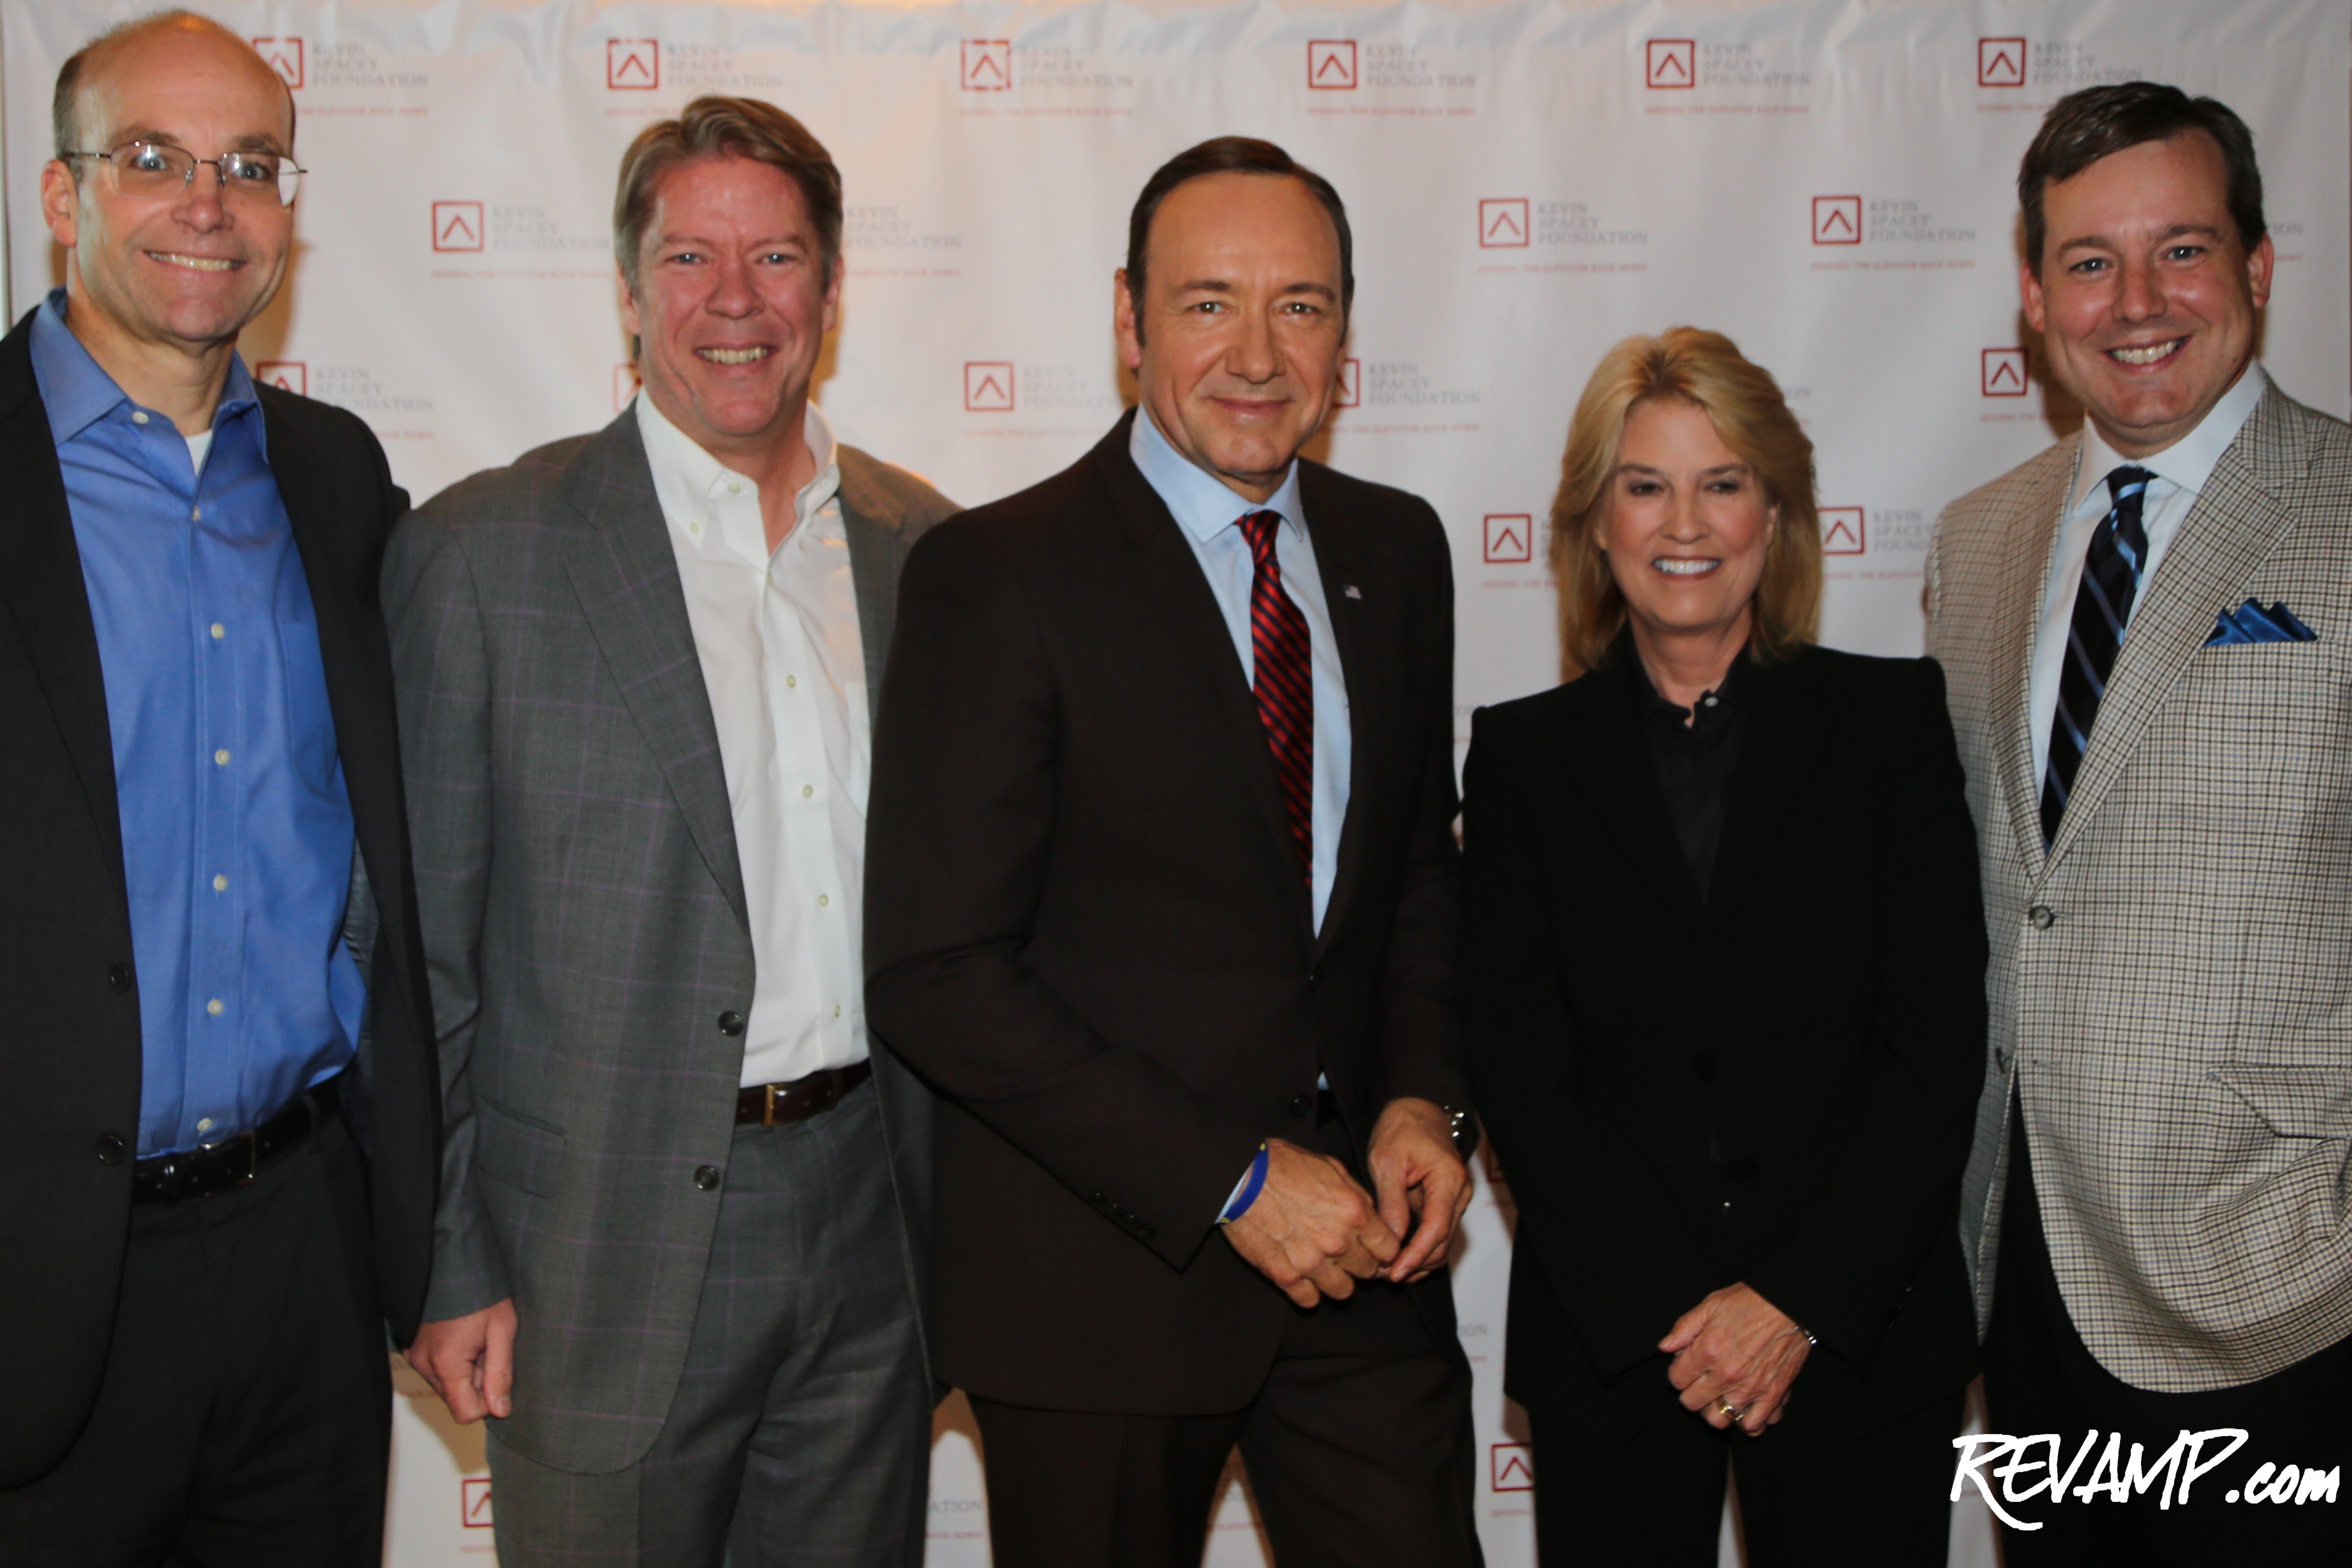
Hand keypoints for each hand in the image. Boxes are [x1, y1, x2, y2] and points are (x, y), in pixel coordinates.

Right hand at [405, 1298, 517, 1423]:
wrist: (453, 1261)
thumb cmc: (481, 1291)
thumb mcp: (503, 1330)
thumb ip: (501, 1373)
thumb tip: (500, 1411)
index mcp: (446, 1363)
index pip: (466, 1413)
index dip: (487, 1401)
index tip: (496, 1373)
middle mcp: (424, 1364)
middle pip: (456, 1398)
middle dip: (477, 1381)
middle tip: (486, 1348)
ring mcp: (415, 1356)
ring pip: (446, 1384)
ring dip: (465, 1370)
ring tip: (474, 1338)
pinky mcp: (412, 1349)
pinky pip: (435, 1370)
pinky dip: (450, 1360)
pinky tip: (461, 1335)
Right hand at [1222, 1138, 1399, 1306]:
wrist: (1239, 1175)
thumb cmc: (1284, 1164)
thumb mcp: (1332, 1167)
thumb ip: (1357, 1196)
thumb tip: (1371, 1217)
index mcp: (1355, 1212)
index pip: (1390, 1250)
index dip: (1383, 1249)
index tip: (1374, 1247)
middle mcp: (1338, 1242)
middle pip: (1369, 1272)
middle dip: (1361, 1262)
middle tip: (1345, 1252)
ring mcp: (1311, 1262)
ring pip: (1343, 1292)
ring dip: (1336, 1280)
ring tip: (1324, 1266)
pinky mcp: (1284, 1276)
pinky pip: (1309, 1300)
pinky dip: (1307, 1291)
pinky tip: (1302, 1275)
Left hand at [1366, 1097, 1471, 1282]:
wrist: (1417, 1110)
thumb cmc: (1401, 1129)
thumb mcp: (1387, 1162)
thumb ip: (1392, 1202)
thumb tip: (1393, 1240)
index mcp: (1447, 1179)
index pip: (1436, 1229)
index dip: (1416, 1255)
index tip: (1396, 1271)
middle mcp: (1459, 1192)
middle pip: (1443, 1241)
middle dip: (1416, 1263)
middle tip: (1386, 1276)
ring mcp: (1455, 1198)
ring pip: (1442, 1241)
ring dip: (1419, 1259)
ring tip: (1389, 1270)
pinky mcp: (1446, 1202)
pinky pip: (1437, 1231)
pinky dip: (1421, 1247)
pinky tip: (1399, 1256)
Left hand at [1660, 1284, 1810, 1435]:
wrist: (1790, 1304)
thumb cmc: (1751, 1301)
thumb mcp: (1711, 1304)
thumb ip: (1684, 1327)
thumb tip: (1665, 1347)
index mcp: (1707, 1351)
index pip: (1676, 1380)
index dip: (1678, 1372)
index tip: (1687, 1365)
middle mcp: (1726, 1375)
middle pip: (1692, 1403)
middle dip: (1691, 1392)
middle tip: (1700, 1381)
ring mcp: (1750, 1389)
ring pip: (1719, 1420)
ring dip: (1715, 1410)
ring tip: (1720, 1396)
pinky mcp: (1773, 1395)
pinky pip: (1754, 1426)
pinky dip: (1747, 1422)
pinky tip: (1745, 1407)